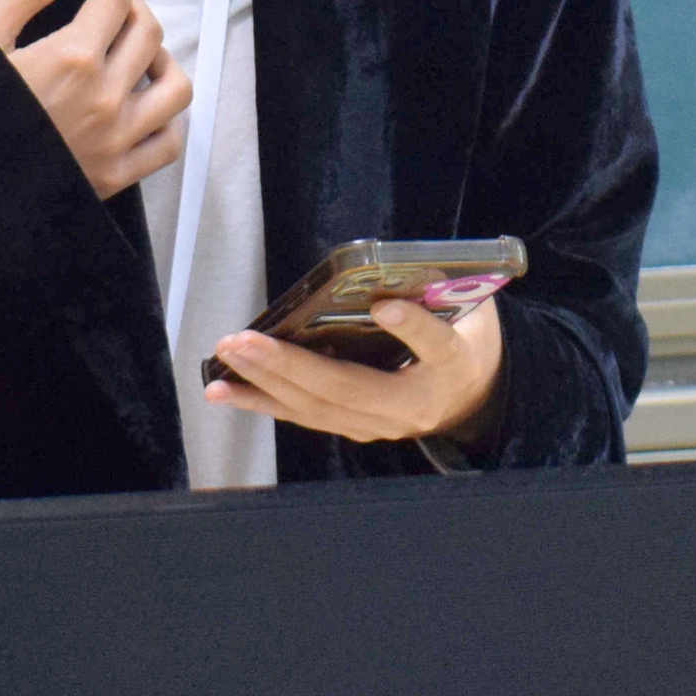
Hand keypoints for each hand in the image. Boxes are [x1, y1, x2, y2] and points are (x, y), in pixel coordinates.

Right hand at [0, 0, 188, 198]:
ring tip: (139, 54)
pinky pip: (167, 144)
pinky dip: (166, 120)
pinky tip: (145, 107)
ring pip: (174, 88)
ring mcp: (115, 140)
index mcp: (72, 58)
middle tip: (116, 2)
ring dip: (162, 61)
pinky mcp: (115, 177)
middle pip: (148, 34)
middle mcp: (105, 97)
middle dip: (134, 7)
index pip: (114, 0)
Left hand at [204, 294, 503, 448]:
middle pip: (350, 388)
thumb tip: (388, 268)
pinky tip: (225, 389)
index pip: (435, 346)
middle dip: (290, 365)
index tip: (387, 306)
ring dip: (264, 384)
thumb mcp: (466, 305)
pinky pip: (305, 415)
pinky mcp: (356, 428)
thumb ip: (436, 288)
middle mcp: (414, 406)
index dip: (412, 328)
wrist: (471, 395)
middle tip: (243, 341)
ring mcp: (381, 425)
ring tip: (225, 360)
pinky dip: (262, 401)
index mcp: (453, 365)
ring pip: (318, 408)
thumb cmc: (461, 337)